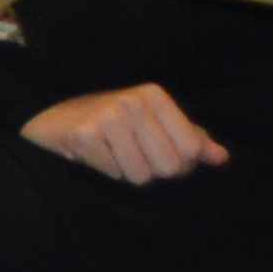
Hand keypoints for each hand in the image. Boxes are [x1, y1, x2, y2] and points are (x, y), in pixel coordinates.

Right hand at [21, 82, 224, 185]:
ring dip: (127, 173)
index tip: (157, 152)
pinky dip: (106, 172)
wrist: (51, 117)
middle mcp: (132, 102)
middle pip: (169, 166)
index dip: (178, 163)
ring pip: (141, 175)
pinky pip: (114, 174)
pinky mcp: (84, 136)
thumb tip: (221, 158)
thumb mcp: (153, 123)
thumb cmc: (110, 122)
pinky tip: (95, 156)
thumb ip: (190, 139)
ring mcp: (106, 117)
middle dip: (153, 170)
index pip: (191, 150)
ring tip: (113, 155)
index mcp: (154, 96)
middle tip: (132, 156)